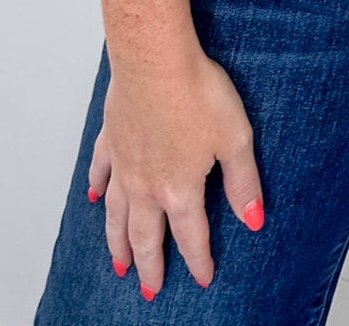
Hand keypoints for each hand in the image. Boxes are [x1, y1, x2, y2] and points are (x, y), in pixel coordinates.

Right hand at [88, 44, 264, 296]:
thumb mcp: (235, 139)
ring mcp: (124, 163)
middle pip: (146, 236)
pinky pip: (100, 170)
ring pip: (117, 214)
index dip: (198, 260)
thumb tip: (254, 221)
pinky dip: (97, 187)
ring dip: (117, 242)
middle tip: (149, 290)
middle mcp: (146, 185)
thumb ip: (243, 183)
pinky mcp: (111, 137)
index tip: (202, 279)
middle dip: (150, 266)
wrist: (154, 58)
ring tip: (118, 264)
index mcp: (180, 189)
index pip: (191, 236)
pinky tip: (94, 197)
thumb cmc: (197, 92)